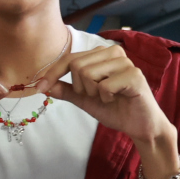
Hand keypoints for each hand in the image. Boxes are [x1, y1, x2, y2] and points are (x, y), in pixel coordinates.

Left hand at [38, 42, 174, 150]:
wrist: (139, 125)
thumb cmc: (115, 109)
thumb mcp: (85, 100)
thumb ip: (66, 91)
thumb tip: (43, 85)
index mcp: (100, 55)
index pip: (69, 58)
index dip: (52, 73)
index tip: (40, 87)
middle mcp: (113, 53)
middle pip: (76, 65)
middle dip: (80, 88)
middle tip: (96, 96)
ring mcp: (125, 62)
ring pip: (88, 74)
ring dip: (93, 93)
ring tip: (108, 97)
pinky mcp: (134, 74)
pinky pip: (104, 85)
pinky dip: (106, 98)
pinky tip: (117, 99)